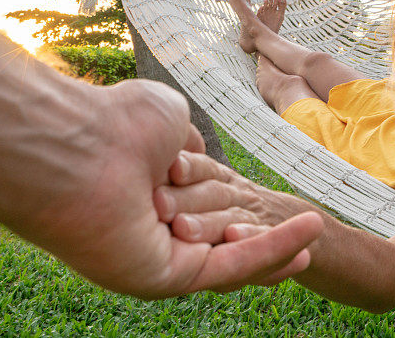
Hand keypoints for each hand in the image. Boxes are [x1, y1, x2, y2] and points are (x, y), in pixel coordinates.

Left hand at [20, 79, 322, 297]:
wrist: (76, 145)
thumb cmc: (114, 123)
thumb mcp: (170, 119)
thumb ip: (191, 145)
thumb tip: (196, 160)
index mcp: (152, 197)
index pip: (212, 212)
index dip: (247, 211)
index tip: (275, 204)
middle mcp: (155, 232)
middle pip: (228, 240)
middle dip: (270, 238)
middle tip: (313, 229)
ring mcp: (161, 257)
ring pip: (234, 259)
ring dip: (279, 248)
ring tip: (318, 233)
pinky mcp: (168, 276)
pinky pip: (231, 266)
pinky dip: (271, 253)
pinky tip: (309, 239)